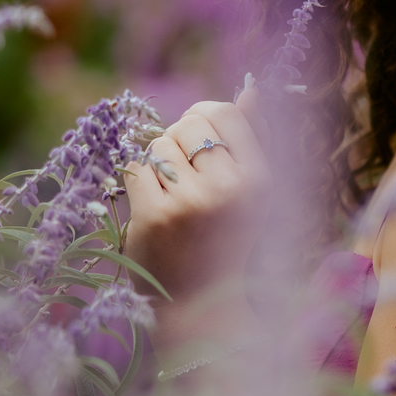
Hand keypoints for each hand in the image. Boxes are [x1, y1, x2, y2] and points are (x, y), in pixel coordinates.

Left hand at [122, 85, 270, 326]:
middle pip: (188, 124)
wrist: (198, 306)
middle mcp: (230, 188)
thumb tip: (251, 89)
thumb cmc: (224, 243)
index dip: (204, 119)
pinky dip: (138, 185)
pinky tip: (152, 209)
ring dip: (157, 166)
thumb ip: (252, 140)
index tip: (199, 143)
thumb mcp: (251, 195)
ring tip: (171, 198)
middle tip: (183, 177)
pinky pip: (135, 168)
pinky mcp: (155, 216)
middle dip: (178, 141)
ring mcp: (190, 202)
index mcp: (260, 179)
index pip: (226, 112)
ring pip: (158, 146)